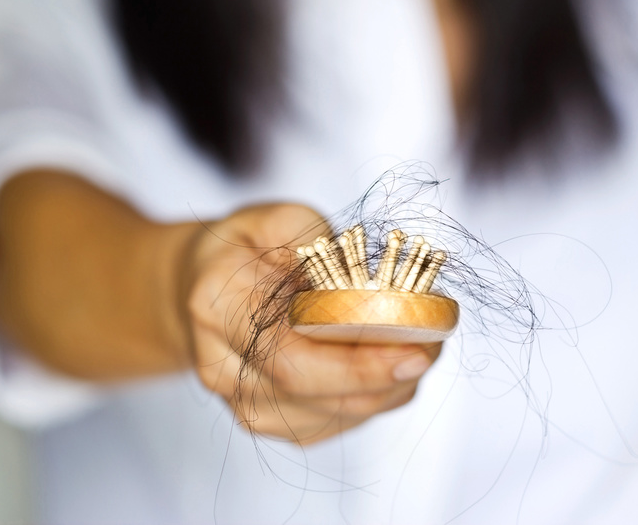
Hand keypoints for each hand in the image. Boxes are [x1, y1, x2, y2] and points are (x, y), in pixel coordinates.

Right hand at [183, 204, 442, 443]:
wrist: (202, 286)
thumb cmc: (244, 248)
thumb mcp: (276, 218)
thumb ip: (318, 242)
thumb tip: (368, 282)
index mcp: (218, 309)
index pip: (293, 357)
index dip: (359, 364)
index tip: (417, 350)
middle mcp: (223, 368)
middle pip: (319, 396)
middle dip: (389, 377)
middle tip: (435, 346)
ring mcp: (244, 402)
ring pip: (335, 414)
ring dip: (389, 387)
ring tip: (422, 347)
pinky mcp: (270, 419)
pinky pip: (335, 419)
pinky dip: (374, 395)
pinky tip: (390, 364)